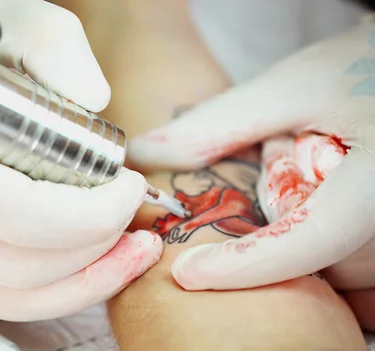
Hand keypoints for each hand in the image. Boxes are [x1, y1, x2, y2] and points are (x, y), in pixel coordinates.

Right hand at [0, 0, 161, 320]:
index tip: (130, 186)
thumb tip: (95, 101)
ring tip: (132, 247)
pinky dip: (57, 292)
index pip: (18, 214)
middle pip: (21, 263)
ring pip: (14, 293)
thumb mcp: (8, 24)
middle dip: (97, 243)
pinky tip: (98, 269)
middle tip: (133, 210)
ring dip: (87, 276)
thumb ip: (53, 46)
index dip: (91, 215)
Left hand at [126, 19, 374, 290]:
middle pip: (314, 257)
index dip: (241, 265)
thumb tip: (145, 155)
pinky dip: (320, 233)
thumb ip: (217, 126)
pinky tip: (327, 182)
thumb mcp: (291, 87)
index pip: (304, 242)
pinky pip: (347, 262)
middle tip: (290, 151)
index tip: (187, 274)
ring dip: (302, 221)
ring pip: (331, 264)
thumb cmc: (361, 66)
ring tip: (318, 158)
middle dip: (278, 214)